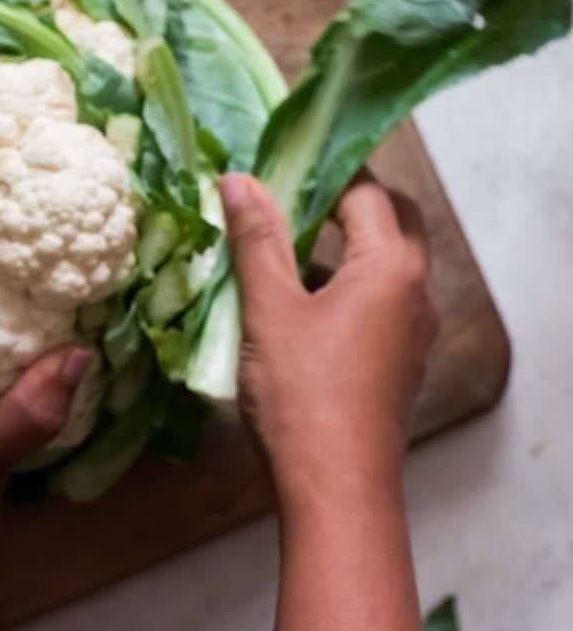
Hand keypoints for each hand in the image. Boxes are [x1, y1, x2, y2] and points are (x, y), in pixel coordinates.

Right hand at [218, 171, 437, 503]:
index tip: (274, 169)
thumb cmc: (301, 392)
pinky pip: (378, 302)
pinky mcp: (398, 361)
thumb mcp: (269, 309)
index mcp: (393, 267)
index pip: (366, 192)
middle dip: (343, 206)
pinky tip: (294, 305)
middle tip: (286, 204)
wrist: (334, 487)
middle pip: (391, 222)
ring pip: (384, 265)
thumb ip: (257, 239)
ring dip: (341, 248)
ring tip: (280, 250)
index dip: (320, 175)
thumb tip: (238, 178)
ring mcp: (412, 330)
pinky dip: (344, 287)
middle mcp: (417, 291)